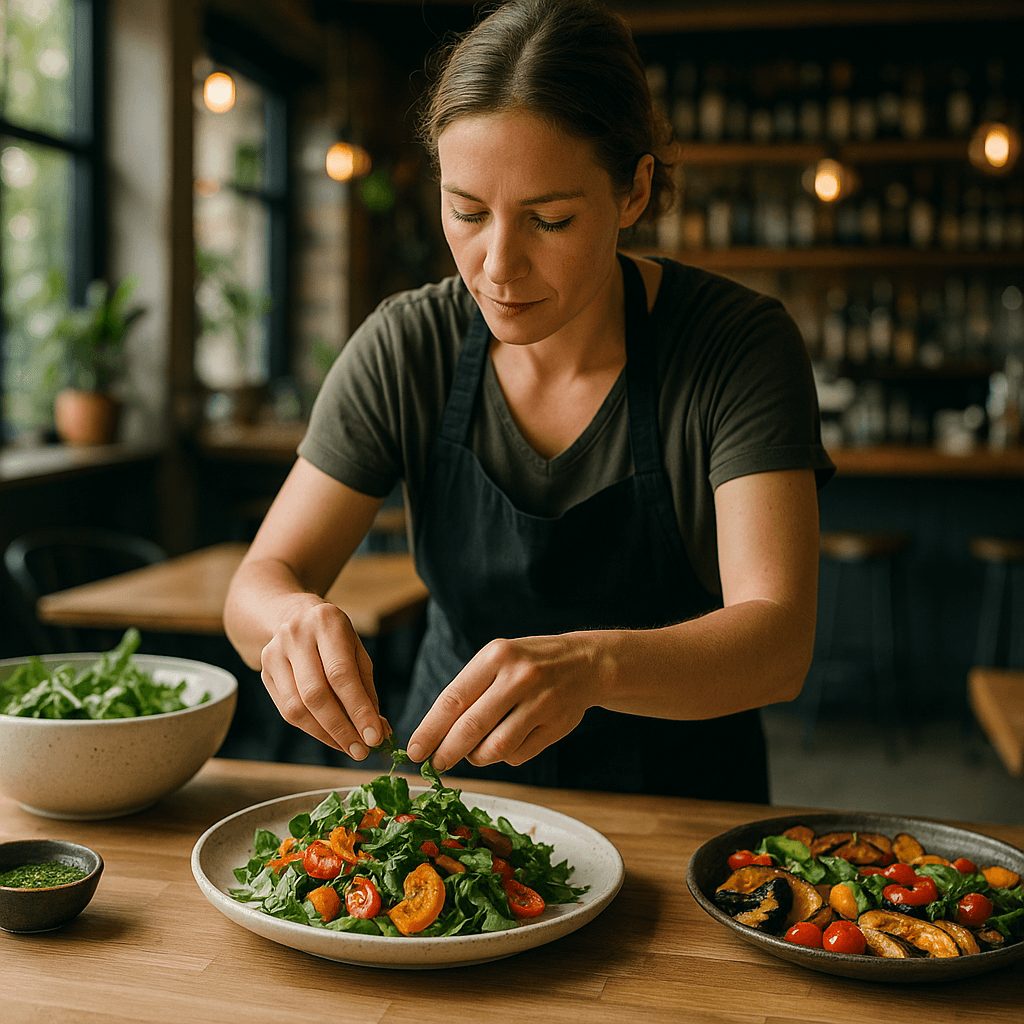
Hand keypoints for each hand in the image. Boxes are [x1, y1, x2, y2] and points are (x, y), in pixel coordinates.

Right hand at [259, 596, 385, 758]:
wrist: (289, 614)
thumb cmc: (333, 637)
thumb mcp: (356, 650)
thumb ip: (366, 688)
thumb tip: (379, 731)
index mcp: (326, 622)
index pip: (341, 674)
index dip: (358, 709)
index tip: (375, 737)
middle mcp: (295, 635)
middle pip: (315, 694)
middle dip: (341, 728)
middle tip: (362, 751)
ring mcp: (274, 652)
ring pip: (297, 707)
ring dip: (325, 734)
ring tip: (349, 748)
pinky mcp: (263, 671)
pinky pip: (287, 710)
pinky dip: (311, 729)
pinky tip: (330, 737)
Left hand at [406, 633, 598, 771]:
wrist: (585, 663)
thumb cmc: (527, 664)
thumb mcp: (497, 661)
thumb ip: (469, 692)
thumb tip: (434, 736)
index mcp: (496, 656)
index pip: (453, 700)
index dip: (429, 730)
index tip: (414, 750)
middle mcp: (519, 678)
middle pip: (471, 728)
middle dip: (446, 753)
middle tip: (435, 765)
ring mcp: (541, 703)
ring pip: (495, 748)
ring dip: (477, 758)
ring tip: (473, 752)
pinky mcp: (556, 726)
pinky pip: (519, 756)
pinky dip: (505, 757)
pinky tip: (507, 742)